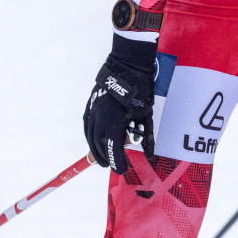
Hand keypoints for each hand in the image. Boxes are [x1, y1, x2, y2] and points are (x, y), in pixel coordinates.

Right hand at [84, 33, 157, 173]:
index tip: (121, 170)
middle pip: (100, 145)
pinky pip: (87, 125)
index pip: (113, 149)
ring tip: (99, 158)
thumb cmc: (139, 92)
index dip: (116, 161)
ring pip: (91, 136)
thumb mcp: (146, 115)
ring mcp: (93, 111)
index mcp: (114, 122)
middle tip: (109, 165)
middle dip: (105, 157)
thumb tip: (149, 154)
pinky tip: (92, 141)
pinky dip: (89, 136)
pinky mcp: (90, 105)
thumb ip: (146, 136)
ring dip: (95, 149)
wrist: (126, 67)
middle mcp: (100, 119)